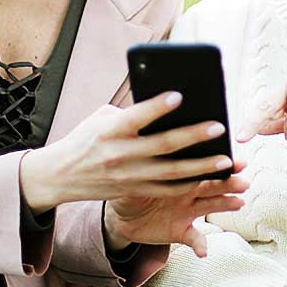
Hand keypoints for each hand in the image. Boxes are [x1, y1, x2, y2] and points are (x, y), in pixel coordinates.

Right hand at [20, 91, 243, 210]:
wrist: (60, 176)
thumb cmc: (86, 138)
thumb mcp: (102, 119)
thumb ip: (132, 114)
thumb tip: (167, 107)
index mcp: (110, 130)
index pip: (136, 117)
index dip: (157, 107)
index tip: (179, 95)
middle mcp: (120, 154)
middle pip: (163, 146)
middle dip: (193, 137)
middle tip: (219, 127)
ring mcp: (129, 176)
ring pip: (172, 173)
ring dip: (202, 166)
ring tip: (226, 159)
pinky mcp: (134, 191)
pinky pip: (167, 189)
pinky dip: (190, 183)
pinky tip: (209, 176)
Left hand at [104, 159, 248, 256]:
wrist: (122, 217)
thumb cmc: (129, 191)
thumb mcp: (131, 180)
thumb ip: (141, 174)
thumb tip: (144, 164)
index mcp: (178, 176)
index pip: (200, 167)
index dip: (218, 164)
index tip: (234, 161)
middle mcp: (188, 192)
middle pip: (212, 186)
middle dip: (229, 183)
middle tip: (244, 182)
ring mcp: (186, 212)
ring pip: (210, 206)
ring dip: (225, 205)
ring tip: (239, 203)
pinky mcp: (181, 231)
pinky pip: (194, 238)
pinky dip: (200, 245)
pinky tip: (204, 252)